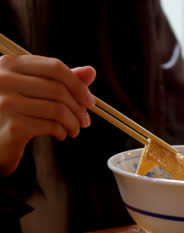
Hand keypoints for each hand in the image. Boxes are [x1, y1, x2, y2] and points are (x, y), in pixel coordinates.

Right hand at [0, 55, 95, 176]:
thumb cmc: (10, 113)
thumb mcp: (32, 91)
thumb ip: (58, 81)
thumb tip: (91, 71)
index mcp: (8, 64)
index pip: (54, 67)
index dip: (78, 84)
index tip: (89, 101)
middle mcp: (3, 79)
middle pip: (58, 89)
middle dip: (79, 107)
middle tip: (85, 121)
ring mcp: (5, 102)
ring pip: (58, 109)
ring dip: (73, 122)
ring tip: (74, 129)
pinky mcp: (13, 126)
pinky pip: (51, 125)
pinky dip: (62, 131)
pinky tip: (60, 135)